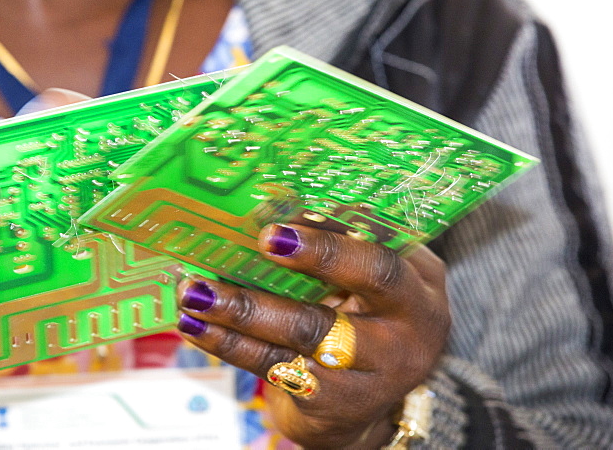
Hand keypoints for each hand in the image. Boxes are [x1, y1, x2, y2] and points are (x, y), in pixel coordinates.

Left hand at [175, 221, 449, 448]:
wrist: (352, 412)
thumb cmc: (351, 323)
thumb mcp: (360, 285)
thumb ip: (333, 244)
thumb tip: (268, 201)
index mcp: (418, 280)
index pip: (388, 240)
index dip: (345, 225)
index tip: (298, 214)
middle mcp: (411, 324)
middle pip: (369, 278)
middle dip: (319, 255)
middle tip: (263, 237)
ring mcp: (378, 369)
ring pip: (307, 328)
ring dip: (245, 304)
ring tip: (196, 287)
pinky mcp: (336, 403)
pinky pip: (273, 365)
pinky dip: (227, 342)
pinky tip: (194, 323)